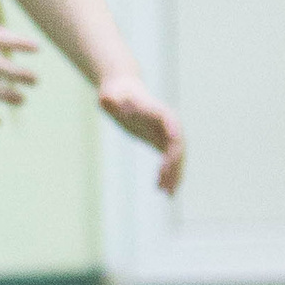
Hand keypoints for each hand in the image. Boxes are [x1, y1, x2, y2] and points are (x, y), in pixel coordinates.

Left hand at [97, 73, 185, 194]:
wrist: (123, 90)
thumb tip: (107, 101)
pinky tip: (162, 190)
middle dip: (173, 164)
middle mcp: (167, 122)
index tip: (173, 151)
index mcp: (156, 110)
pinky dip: (168, 174)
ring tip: (168, 194)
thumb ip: (110, 100)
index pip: (169, 121)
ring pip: (176, 157)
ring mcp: (166, 133)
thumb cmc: (115, 93)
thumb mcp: (110, 96)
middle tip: (164, 183)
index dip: (173, 134)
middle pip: (176, 145)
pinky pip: (169, 160)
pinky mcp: (161, 141)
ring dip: (174, 175)